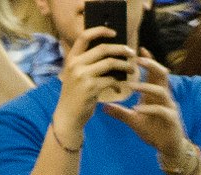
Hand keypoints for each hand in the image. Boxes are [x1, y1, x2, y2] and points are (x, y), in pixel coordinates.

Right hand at [53, 26, 136, 142]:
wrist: (67, 117)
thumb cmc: (75, 96)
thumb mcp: (75, 76)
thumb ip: (87, 63)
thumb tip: (111, 51)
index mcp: (71, 59)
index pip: (84, 36)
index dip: (100, 30)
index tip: (114, 32)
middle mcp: (75, 65)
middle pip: (103, 48)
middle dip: (121, 49)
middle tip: (131, 53)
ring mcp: (82, 76)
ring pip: (110, 63)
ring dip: (124, 66)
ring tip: (132, 70)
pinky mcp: (90, 88)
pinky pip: (111, 80)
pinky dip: (118, 84)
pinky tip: (119, 89)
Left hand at [103, 50, 184, 158]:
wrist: (169, 148)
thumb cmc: (153, 131)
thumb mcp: (134, 121)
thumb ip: (120, 112)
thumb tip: (103, 106)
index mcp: (156, 95)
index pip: (154, 73)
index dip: (148, 61)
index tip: (138, 50)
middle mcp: (164, 98)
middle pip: (162, 75)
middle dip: (151, 66)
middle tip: (137, 60)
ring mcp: (169, 108)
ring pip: (162, 91)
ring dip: (146, 87)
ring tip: (131, 86)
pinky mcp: (171, 120)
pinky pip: (161, 111)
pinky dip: (149, 109)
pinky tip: (136, 109)